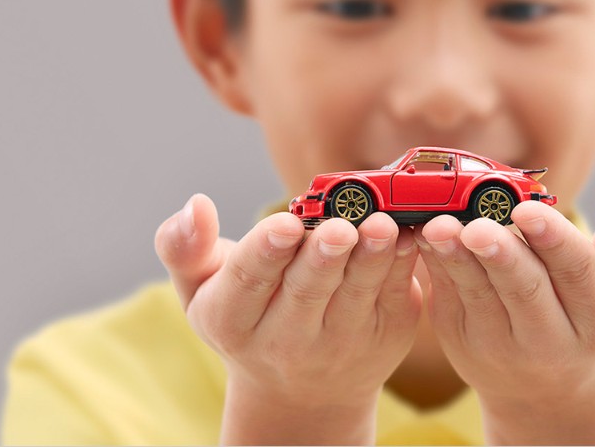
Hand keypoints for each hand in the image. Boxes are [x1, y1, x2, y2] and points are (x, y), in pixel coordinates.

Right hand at [155, 194, 421, 443]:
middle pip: (306, 290)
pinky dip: (403, 264)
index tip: (285, 224)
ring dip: (372, 258)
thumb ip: (185, 247)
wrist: (302, 389)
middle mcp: (285, 341)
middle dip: (324, 256)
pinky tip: (409, 233)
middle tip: (339, 226)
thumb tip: (195, 206)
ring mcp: (340, 343)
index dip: (267, 251)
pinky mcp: (385, 336)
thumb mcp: (201, 290)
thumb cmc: (247, 317)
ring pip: (357, 295)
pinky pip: (396, 295)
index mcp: (233, 321)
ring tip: (382, 226)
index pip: (247, 282)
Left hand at [414, 202, 594, 444]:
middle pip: (524, 290)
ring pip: (478, 296)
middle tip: (477, 226)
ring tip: (440, 227)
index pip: (578, 274)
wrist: (554, 391)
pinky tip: (426, 235)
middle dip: (500, 255)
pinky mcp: (463, 343)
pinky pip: (449, 299)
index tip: (530, 209)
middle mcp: (551, 343)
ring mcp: (501, 347)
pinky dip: (436, 266)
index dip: (553, 240)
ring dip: (456, 259)